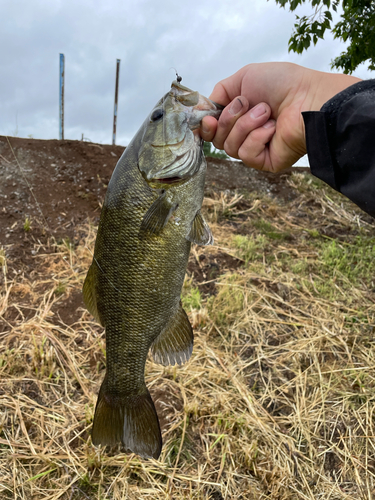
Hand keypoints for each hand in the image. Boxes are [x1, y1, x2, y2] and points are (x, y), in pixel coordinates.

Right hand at [201, 63, 360, 171]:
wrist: (308, 98)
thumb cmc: (282, 84)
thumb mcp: (244, 77)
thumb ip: (220, 92)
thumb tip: (204, 111)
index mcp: (239, 115)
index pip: (212, 130)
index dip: (207, 126)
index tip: (209, 120)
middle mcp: (245, 133)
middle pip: (217, 139)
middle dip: (229, 119)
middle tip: (247, 104)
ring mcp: (256, 148)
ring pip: (229, 147)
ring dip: (246, 125)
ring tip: (267, 112)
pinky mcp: (265, 162)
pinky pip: (246, 154)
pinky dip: (257, 137)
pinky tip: (272, 128)